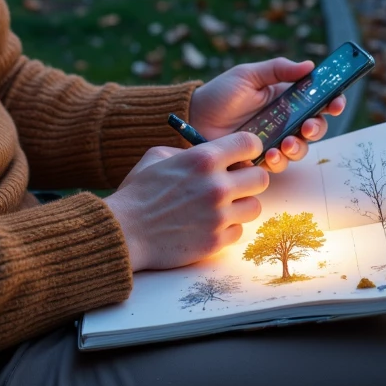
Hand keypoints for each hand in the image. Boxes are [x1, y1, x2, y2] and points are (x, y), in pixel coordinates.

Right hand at [104, 132, 267, 272]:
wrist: (124, 232)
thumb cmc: (138, 192)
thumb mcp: (157, 157)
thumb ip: (190, 151)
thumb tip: (215, 153)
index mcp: (203, 159)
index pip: (250, 143)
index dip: (249, 148)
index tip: (242, 156)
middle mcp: (216, 186)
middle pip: (261, 178)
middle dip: (249, 180)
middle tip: (234, 184)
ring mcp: (218, 216)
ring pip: (255, 207)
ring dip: (241, 206)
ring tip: (221, 207)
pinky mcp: (216, 242)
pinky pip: (239, 232)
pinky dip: (227, 229)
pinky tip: (209, 225)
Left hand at [189, 57, 344, 174]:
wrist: (194, 118)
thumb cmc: (220, 94)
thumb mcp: (247, 75)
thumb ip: (278, 69)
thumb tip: (309, 65)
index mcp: (285, 98)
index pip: (318, 101)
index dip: (332, 102)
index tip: (335, 103)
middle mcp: (284, 121)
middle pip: (315, 127)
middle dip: (317, 128)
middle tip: (308, 127)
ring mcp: (273, 141)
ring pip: (300, 149)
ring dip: (298, 148)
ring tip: (286, 144)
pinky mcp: (260, 159)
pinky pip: (278, 164)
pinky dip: (278, 161)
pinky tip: (270, 155)